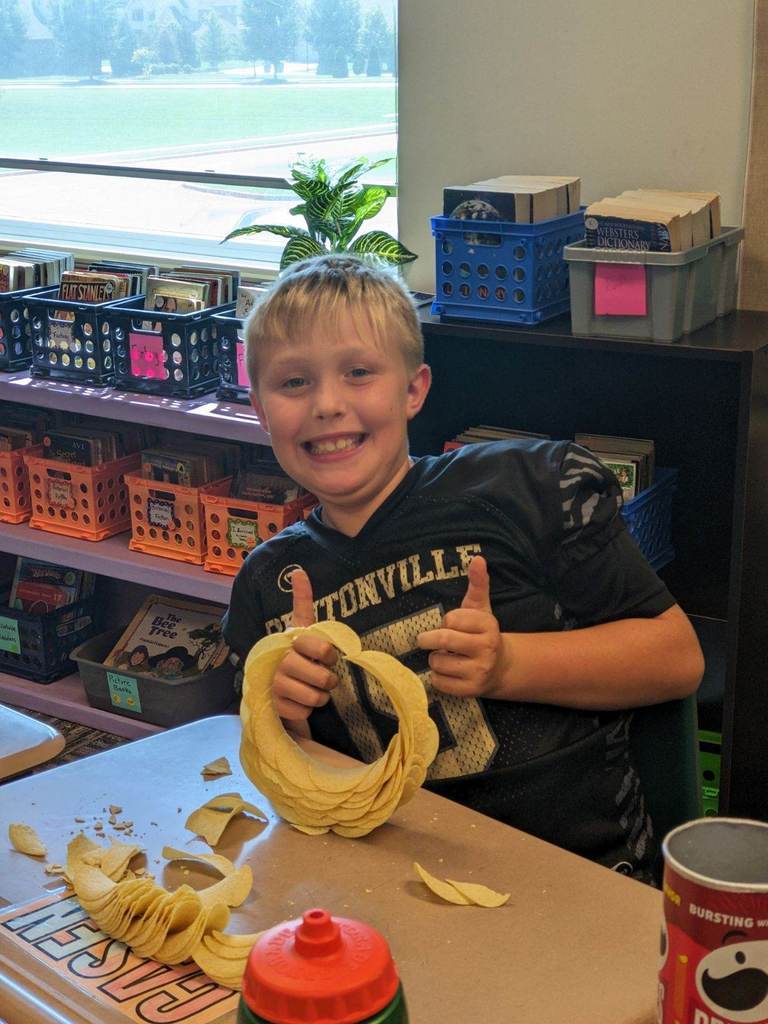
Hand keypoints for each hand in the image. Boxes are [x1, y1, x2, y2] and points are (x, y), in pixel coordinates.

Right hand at [273, 569, 338, 729]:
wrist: (272, 687)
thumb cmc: (295, 656)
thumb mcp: (302, 629)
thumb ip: (302, 602)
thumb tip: (298, 571)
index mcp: (288, 640)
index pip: (320, 646)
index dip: (329, 654)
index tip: (328, 656)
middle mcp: (280, 660)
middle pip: (324, 675)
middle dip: (329, 679)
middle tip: (322, 677)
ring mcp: (275, 684)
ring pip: (317, 696)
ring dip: (320, 696)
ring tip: (310, 690)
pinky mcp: (274, 707)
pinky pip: (306, 711)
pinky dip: (307, 710)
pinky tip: (297, 702)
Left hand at [416, 556, 502, 697]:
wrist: (500, 667)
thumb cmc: (482, 633)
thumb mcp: (481, 608)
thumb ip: (478, 583)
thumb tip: (477, 558)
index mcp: (488, 625)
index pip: (451, 619)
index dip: (446, 621)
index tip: (449, 624)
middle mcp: (486, 648)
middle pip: (443, 640)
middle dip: (428, 639)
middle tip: (425, 640)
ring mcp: (479, 671)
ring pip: (438, 662)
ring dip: (434, 659)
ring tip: (444, 657)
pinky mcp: (471, 690)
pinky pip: (439, 682)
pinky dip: (437, 677)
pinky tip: (447, 672)